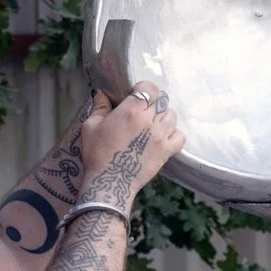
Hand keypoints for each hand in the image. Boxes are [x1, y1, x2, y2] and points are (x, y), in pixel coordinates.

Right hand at [79, 81, 184, 211]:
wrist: (110, 183)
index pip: (149, 88)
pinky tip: (163, 137)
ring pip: (172, 115)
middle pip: (162, 100)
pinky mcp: (167, 151)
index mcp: (131, 111)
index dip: (144, 88)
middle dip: (153, 101)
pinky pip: (180, 136)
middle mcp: (149, 121)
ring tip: (153, 123)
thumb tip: (102, 94)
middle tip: (143, 109)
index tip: (137, 94)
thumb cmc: (97, 154)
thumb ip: (99, 107)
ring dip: (164, 116)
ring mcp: (161, 137)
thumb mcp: (90, 127)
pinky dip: (174, 134)